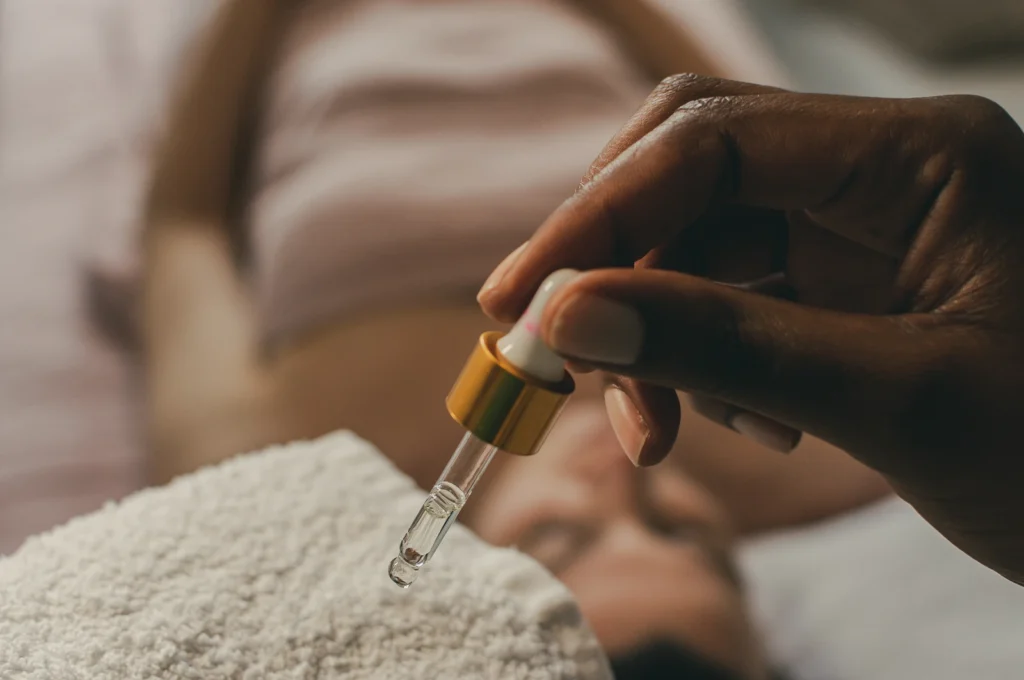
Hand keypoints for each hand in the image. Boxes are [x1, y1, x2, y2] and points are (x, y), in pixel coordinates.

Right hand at [478, 75, 1023, 584]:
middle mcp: (885, 172)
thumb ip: (725, 347)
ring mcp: (868, 230)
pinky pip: (741, 297)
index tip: (520, 303)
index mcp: (919, 156)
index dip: (597, 219)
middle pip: (693, 179)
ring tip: (663, 429)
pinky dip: (710, 358)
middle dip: (617, 269)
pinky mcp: (855, 288)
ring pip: (706, 247)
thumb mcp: (897, 403)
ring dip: (659, 334)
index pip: (709, 142)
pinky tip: (747, 422)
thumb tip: (567, 318)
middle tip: (559, 361)